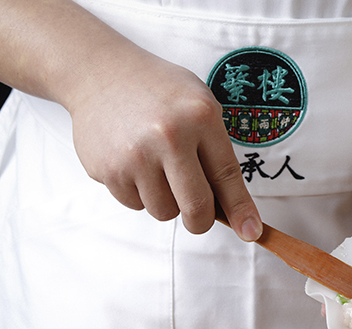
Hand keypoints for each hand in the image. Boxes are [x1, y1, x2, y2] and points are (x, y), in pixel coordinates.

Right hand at [68, 54, 261, 240]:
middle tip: (199, 216)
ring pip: (164, 212)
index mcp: (200, 117)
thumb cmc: (159, 92)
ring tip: (158, 169)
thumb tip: (230, 207)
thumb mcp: (199, 103)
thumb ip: (216, 150)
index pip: (227, 176)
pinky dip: (139, 193)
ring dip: (166, 201)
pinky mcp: (108, 169)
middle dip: (201, 221)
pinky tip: (134, 164)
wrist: (100, 73)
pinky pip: (135, 205)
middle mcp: (169, 136)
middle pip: (196, 208)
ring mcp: (135, 155)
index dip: (240, 210)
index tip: (251, 232)